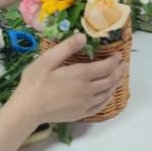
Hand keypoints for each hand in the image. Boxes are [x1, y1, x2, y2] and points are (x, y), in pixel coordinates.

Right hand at [8, 33, 125, 123]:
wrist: (28, 109)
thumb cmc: (35, 82)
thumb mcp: (47, 60)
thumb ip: (66, 47)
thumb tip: (83, 37)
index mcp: (81, 74)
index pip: (105, 67)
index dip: (114, 60)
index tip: (119, 55)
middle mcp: (88, 90)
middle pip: (110, 80)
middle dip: (118, 71)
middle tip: (123, 65)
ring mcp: (86, 103)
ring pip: (107, 93)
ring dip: (115, 83)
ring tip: (119, 77)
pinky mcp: (81, 113)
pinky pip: (101, 105)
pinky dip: (108, 98)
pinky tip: (107, 95)